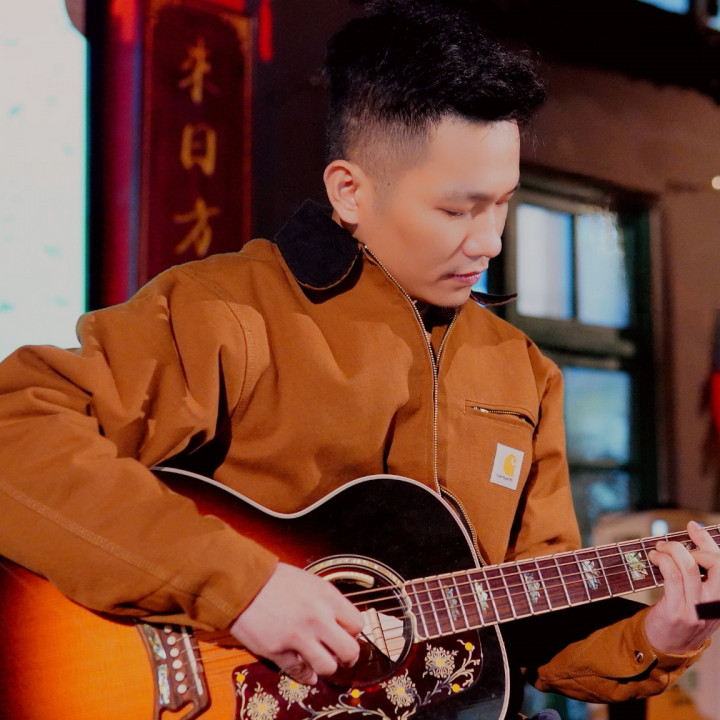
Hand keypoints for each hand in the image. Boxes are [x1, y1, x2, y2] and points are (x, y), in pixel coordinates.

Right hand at [230, 562, 363, 684]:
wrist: (243, 583)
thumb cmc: (275, 579)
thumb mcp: (310, 581)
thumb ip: (327, 601)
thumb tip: (339, 622)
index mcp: (327, 597)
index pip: (357, 625)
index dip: (353, 633)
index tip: (346, 634)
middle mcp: (317, 618)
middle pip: (349, 651)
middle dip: (348, 656)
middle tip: (341, 656)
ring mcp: (298, 637)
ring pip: (328, 667)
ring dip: (327, 667)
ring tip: (323, 662)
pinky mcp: (278, 651)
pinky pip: (300, 672)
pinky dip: (306, 675)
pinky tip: (307, 672)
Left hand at [644, 521, 719, 653]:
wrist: (668, 648)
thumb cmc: (682, 614)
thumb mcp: (699, 595)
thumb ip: (700, 571)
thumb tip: (693, 533)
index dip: (707, 540)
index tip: (692, 526)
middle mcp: (715, 604)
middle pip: (716, 563)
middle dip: (693, 546)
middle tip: (672, 545)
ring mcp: (697, 609)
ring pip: (690, 566)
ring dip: (670, 551)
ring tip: (658, 550)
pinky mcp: (677, 612)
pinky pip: (672, 577)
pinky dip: (662, 561)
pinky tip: (654, 559)